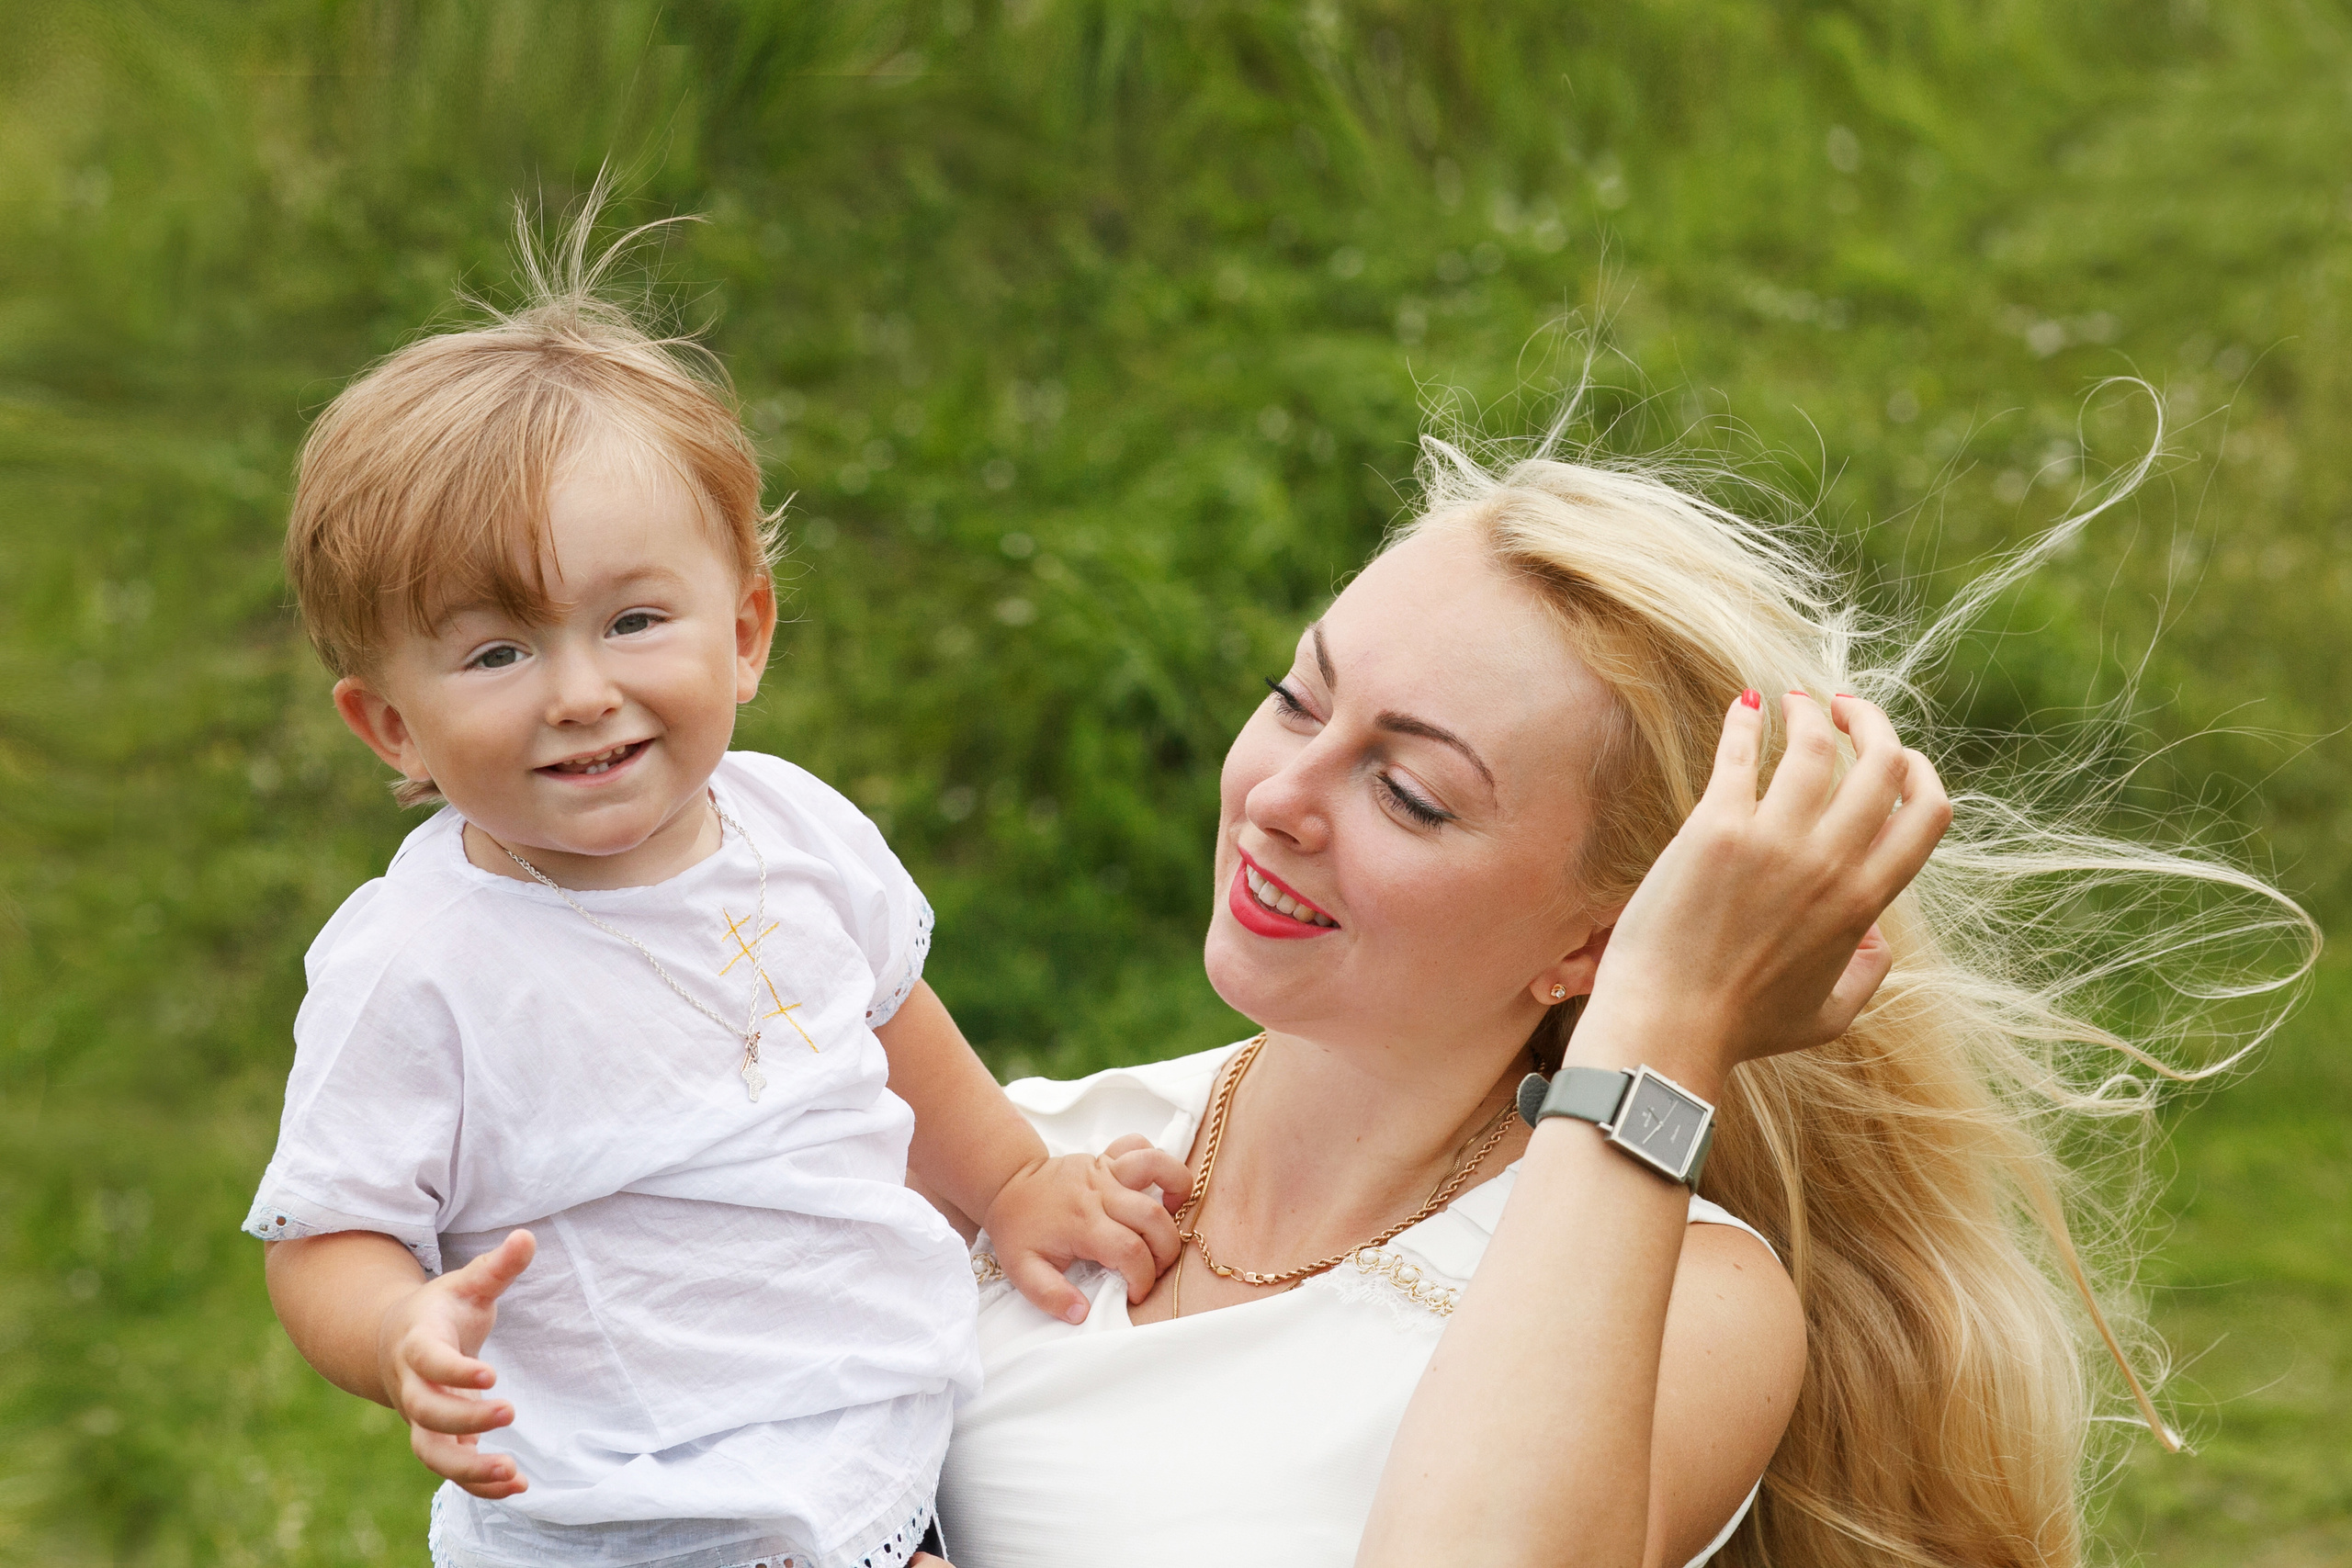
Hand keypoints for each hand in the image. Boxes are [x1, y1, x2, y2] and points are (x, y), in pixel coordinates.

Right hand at [374, 1228, 536, 1498]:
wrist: (396, 1342)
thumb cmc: (442, 1310)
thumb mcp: (467, 1284)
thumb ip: (497, 1267)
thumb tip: (529, 1236)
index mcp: (418, 1344)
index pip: (429, 1361)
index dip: (455, 1371)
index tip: (491, 1376)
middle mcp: (413, 1387)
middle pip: (427, 1413)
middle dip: (465, 1419)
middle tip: (509, 1412)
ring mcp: (421, 1419)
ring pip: (431, 1454)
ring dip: (469, 1470)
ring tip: (513, 1473)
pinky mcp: (437, 1441)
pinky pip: (451, 1470)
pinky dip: (479, 1485)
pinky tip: (518, 1486)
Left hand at [981, 1140, 1193, 1321]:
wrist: (1006, 1186)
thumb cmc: (1019, 1231)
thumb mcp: (1023, 1272)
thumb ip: (1050, 1296)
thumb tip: (1081, 1313)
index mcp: (1082, 1224)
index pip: (1130, 1252)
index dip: (1144, 1278)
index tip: (1136, 1293)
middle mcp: (1098, 1193)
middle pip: (1153, 1217)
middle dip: (1166, 1249)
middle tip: (1154, 1267)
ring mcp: (1104, 1169)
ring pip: (1157, 1166)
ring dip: (1177, 1190)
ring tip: (1172, 1216)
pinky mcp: (1106, 1157)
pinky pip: (1139, 1145)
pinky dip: (1155, 1162)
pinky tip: (1155, 1187)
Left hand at [1583, 691, 1950, 1087]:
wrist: (1667, 1026)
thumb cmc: (1742, 1028)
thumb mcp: (1829, 1017)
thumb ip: (1868, 977)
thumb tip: (1881, 939)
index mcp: (1866, 902)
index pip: (1927, 812)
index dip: (1921, 770)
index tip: (1895, 753)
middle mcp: (1830, 864)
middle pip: (1881, 763)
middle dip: (1870, 721)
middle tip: (1842, 707)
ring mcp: (1773, 843)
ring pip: (1815, 746)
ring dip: (1809, 713)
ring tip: (1792, 703)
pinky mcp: (1714, 830)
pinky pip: (1740, 754)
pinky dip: (1746, 721)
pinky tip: (1743, 707)